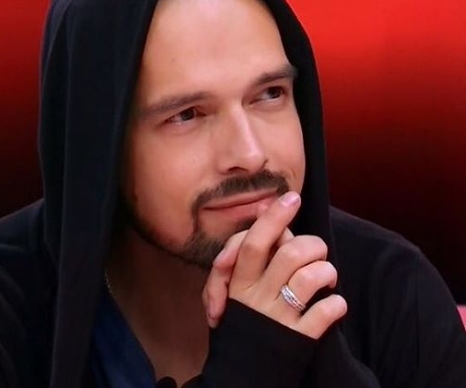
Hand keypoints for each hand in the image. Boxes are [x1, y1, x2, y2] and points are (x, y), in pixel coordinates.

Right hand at [202, 192, 346, 338]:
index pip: (254, 242)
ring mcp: (278, 318)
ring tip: (326, 278)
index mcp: (239, 283)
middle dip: (311, 242)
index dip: (274, 218)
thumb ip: (248, 255)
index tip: (292, 197)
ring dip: (326, 271)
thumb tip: (265, 214)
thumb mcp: (233, 289)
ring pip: (310, 278)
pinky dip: (336, 305)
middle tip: (316, 249)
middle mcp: (257, 297)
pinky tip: (333, 305)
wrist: (241, 372)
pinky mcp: (298, 339)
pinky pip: (325, 314)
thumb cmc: (242, 320)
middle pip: (288, 254)